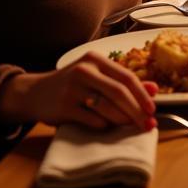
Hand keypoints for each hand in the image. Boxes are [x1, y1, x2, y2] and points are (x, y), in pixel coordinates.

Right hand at [0, 53, 157, 132]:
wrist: (33, 93)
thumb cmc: (71, 85)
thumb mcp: (95, 76)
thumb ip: (122, 82)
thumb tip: (154, 89)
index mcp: (95, 60)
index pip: (126, 76)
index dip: (142, 94)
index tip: (152, 108)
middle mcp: (84, 71)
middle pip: (118, 92)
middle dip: (136, 110)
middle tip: (147, 123)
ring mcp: (72, 89)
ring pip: (106, 106)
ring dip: (123, 119)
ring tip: (132, 126)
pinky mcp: (63, 108)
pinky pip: (91, 119)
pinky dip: (103, 125)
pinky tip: (108, 127)